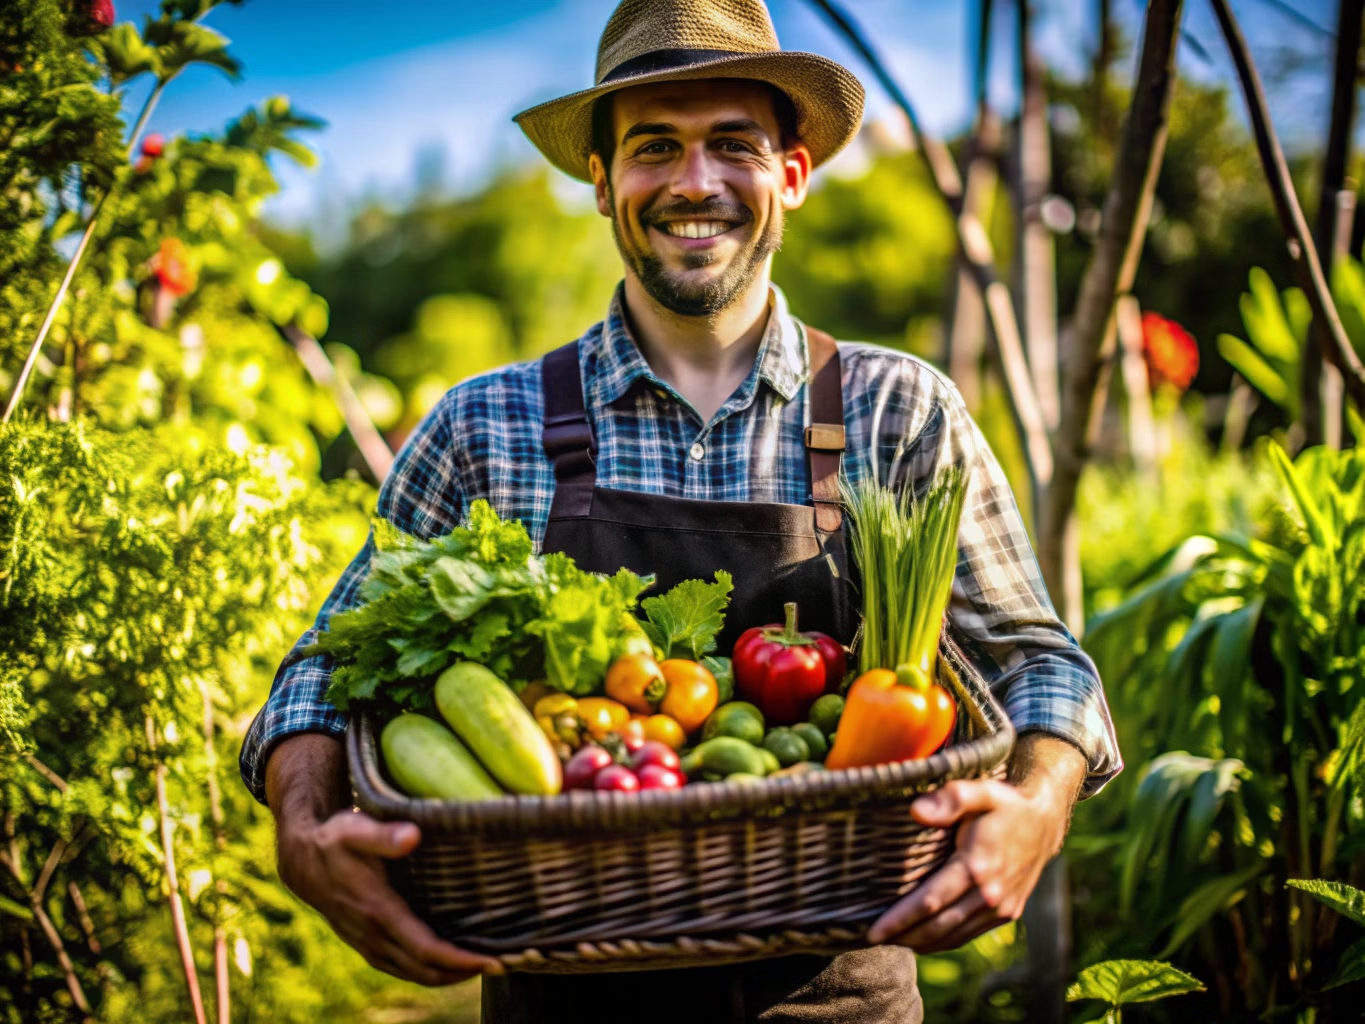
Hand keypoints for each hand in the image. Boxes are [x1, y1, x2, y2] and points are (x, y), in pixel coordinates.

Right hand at [278, 809, 503, 985]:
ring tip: (483, 966)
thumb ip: (384, 835)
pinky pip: (401, 966)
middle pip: (424, 969)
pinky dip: (427, 970)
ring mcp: (368, 942)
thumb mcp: (356, 828)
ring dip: (447, 975)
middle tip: (502, 966)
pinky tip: (447, 963)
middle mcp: (374, 935)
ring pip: (412, 972)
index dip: (460, 960)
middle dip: (463, 973)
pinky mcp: (366, 942)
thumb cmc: (334, 839)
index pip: (425, 949)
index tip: (493, 961)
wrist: (301, 857)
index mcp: (378, 911)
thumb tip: (413, 836)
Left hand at [866, 736, 1085, 952]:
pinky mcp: (1007, 913)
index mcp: (978, 867)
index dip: (899, 919)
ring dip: (920, 942)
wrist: (1045, 821)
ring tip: (891, 940)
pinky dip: (943, 940)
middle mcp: (990, 894)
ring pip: (953, 935)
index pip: (930, 901)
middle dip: (903, 936)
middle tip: (871, 939)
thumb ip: (950, 798)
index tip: (872, 930)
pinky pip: (968, 934)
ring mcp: (1001, 908)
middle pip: (937, 926)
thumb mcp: (980, 790)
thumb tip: (916, 811)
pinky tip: (923, 939)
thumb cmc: (1005, 803)